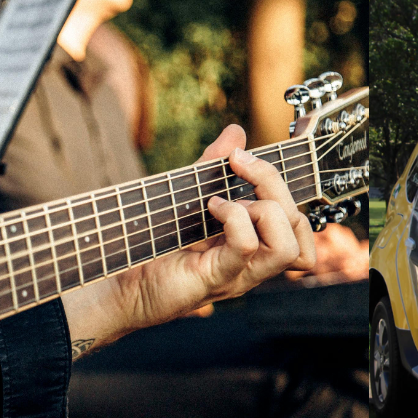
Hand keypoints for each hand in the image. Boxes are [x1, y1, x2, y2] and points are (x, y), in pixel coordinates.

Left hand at [62, 125, 315, 355]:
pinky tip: (210, 208)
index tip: (243, 158)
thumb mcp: (189, 197)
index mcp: (255, 246)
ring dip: (262, 210)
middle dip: (273, 184)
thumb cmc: (153, 246)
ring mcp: (238, 275)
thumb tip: (236, 132)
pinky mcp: (215, 280)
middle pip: (298, 225)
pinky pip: (246, 248)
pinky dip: (233, 218)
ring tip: (223, 202)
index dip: (282, 185)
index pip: (299, 223)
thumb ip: (213, 166)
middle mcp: (254, 264)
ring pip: (287, 246)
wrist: (117, 286)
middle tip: (237, 167)